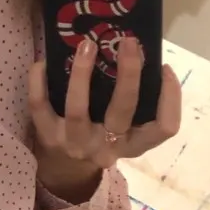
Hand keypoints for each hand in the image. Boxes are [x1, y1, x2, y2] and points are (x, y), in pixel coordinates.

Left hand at [29, 37, 181, 199]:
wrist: (66, 168)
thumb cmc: (104, 135)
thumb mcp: (127, 127)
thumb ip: (137, 101)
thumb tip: (140, 52)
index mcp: (133, 144)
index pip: (164, 128)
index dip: (170, 98)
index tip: (164, 68)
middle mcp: (107, 148)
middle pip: (122, 111)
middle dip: (128, 74)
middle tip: (129, 41)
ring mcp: (75, 144)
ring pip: (78, 110)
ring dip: (82, 74)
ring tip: (87, 45)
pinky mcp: (48, 137)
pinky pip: (41, 108)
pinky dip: (39, 83)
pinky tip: (43, 63)